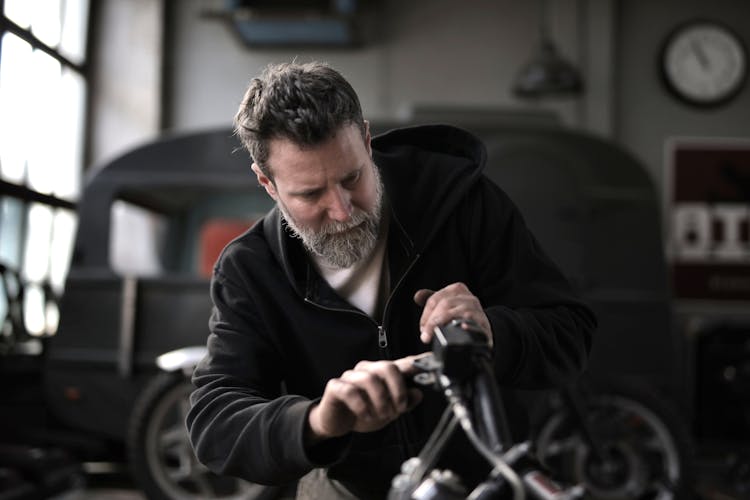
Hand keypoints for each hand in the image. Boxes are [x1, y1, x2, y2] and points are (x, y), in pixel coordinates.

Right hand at [306, 355, 425, 444]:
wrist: (337, 423)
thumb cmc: (364, 412)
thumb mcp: (389, 411)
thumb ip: (404, 402)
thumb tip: (418, 393)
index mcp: (382, 373)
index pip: (402, 363)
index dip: (417, 362)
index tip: (431, 360)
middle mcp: (367, 370)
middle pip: (387, 366)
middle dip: (397, 389)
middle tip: (399, 409)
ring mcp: (350, 376)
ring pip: (369, 379)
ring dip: (380, 400)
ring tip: (383, 415)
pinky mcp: (336, 386)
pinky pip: (350, 391)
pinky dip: (362, 406)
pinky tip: (366, 416)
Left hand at [413, 282, 491, 344]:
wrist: (483, 327)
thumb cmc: (461, 315)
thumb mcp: (447, 304)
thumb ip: (432, 300)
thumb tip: (417, 296)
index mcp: (457, 289)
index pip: (435, 299)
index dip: (426, 315)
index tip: (422, 328)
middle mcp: (468, 298)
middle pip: (445, 304)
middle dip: (432, 321)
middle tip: (425, 336)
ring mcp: (477, 310)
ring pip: (457, 312)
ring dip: (444, 324)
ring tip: (436, 334)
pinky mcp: (484, 324)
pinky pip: (475, 323)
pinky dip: (468, 325)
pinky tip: (462, 327)